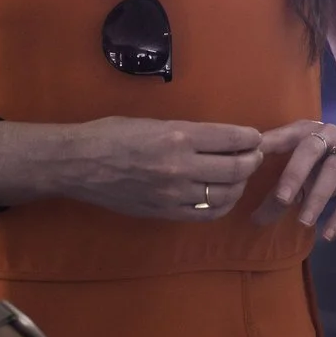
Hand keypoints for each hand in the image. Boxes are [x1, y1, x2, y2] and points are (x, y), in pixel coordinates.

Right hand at [35, 117, 261, 221]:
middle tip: (254, 155)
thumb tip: (220, 139)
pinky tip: (223, 196)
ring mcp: (174, 193)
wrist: (79, 164)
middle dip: (251, 160)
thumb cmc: (112, 134)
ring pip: (225, 194)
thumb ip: (188, 132)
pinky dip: (222, 205)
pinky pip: (206, 214)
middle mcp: (180, 166)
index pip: (230, 139)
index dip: (250, 138)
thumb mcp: (154, 122)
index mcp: (178, 136)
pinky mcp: (165, 212)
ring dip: (240, 184)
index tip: (256, 137)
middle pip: (234, 169)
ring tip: (240, 175)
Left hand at [257, 121, 335, 240]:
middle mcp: (327, 135)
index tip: (247, 160)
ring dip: (318, 197)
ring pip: (333, 171)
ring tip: (303, 222)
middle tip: (281, 198)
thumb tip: (256, 219)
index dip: (265, 146)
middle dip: (295, 173)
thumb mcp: (306, 168)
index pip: (282, 136)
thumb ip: (281, 190)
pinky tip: (329, 234)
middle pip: (309, 149)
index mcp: (304, 131)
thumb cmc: (328, 159)